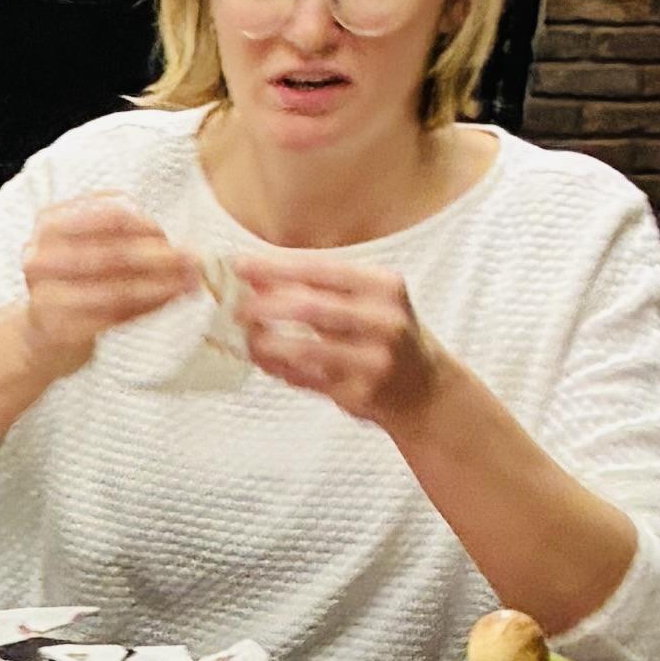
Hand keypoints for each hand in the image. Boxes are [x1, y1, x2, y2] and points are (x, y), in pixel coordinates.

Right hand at [15, 197, 203, 384]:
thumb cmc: (75, 278)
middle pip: (114, 253)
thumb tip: (179, 247)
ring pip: (117, 289)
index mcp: (51, 222)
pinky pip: (114, 317)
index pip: (109, 214)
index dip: (145, 225)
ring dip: (161, 287)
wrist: (42, 330)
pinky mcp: (60, 330)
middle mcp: (41, 256)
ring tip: (191, 284)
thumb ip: (127, 233)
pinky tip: (169, 301)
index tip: (169, 236)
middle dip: (161, 258)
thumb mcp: (91, 241)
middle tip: (194, 261)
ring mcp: (47, 296)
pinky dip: (147, 308)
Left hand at [236, 248, 436, 428]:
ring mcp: (373, 360)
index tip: (239, 266)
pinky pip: (307, 380)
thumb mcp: (367, 300)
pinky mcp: (360, 395)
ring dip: (266, 343)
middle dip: (265, 306)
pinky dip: (279, 369)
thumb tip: (258, 277)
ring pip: (304, 349)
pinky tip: (264, 360)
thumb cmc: (383, 334)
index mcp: (384, 286)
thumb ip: (318, 288)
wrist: (425, 388)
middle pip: (309, 307)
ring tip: (246, 338)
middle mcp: (383, 320)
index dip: (276, 267)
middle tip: (234, 307)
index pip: (321, 269)